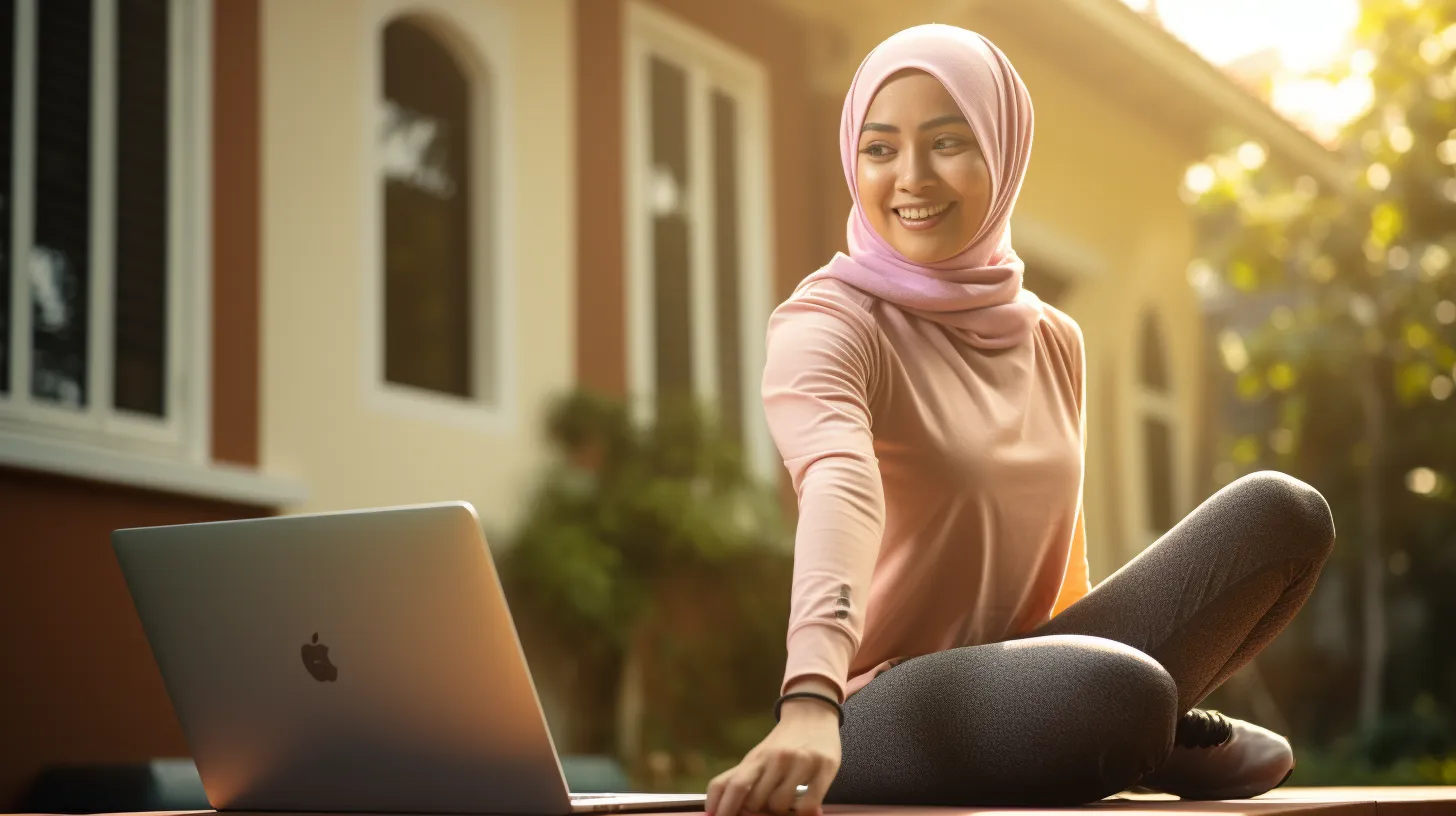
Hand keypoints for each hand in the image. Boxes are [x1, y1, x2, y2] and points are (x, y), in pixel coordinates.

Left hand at [705, 693, 840, 815]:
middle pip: (755, 801)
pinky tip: (805, 804)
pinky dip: (804, 812)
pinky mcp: (824, 767)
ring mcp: (800, 761)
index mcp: (756, 757)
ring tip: (788, 800)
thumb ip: (737, 780)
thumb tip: (712, 809)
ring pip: (780, 804)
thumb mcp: (757, 756)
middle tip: (765, 806)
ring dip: (781, 810)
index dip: (724, 807)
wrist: (812, 713)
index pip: (735, 785)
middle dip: (757, 811)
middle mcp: (776, 757)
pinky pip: (808, 805)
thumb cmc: (781, 743)